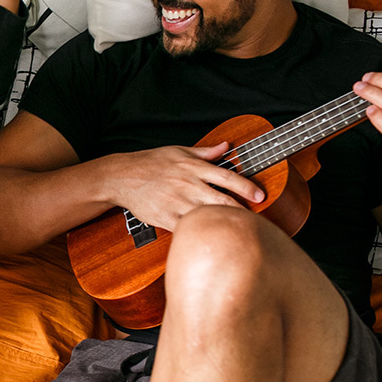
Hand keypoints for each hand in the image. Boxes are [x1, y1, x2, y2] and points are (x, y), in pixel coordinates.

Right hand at [105, 142, 265, 230]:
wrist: (121, 177)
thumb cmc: (150, 163)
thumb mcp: (178, 151)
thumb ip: (205, 151)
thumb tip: (226, 146)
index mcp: (192, 167)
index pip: (226, 176)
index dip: (246, 186)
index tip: (260, 195)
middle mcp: (187, 184)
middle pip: (221, 199)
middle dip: (242, 209)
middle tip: (257, 218)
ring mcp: (176, 202)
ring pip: (206, 215)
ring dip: (223, 222)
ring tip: (238, 229)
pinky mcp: (165, 217)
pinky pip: (187, 228)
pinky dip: (200, 232)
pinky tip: (211, 236)